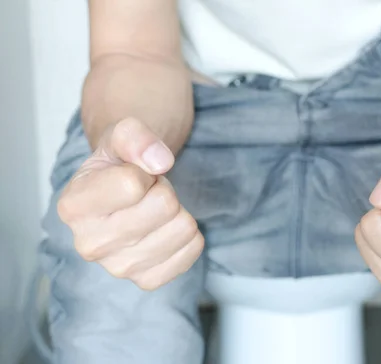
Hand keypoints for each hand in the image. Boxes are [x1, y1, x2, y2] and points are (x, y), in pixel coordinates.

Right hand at [58, 118, 203, 289]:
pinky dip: (188, 235)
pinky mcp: (147, 280)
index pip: (132, 184)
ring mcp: (118, 268)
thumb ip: (134, 136)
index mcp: (73, 206)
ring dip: (176, 211)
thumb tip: (160, 161)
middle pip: (164, 205)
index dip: (145, 171)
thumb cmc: (118, 164)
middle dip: (163, 190)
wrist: (122, 194)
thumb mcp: (120, 136)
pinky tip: (165, 229)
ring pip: (183, 228)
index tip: (134, 174)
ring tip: (153, 209)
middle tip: (147, 193)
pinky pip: (192, 251)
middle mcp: (90, 244)